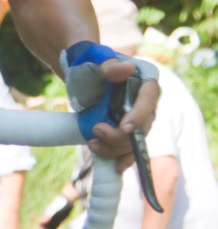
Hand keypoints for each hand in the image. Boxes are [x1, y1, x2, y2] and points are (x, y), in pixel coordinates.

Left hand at [61, 42, 158, 162]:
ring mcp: (139, 118)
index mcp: (146, 80)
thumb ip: (108, 65)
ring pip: (134, 140)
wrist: (81, 76)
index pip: (148, 99)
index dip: (139, 115)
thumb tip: (128, 69)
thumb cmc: (89, 64)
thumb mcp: (94, 62)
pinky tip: (115, 167)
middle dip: (120, 135)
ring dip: (115, 147)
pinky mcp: (128, 132)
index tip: (124, 127)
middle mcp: (147, 102)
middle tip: (96, 131)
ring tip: (92, 143)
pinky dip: (122, 158)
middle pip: (143, 125)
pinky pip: (130, 149)